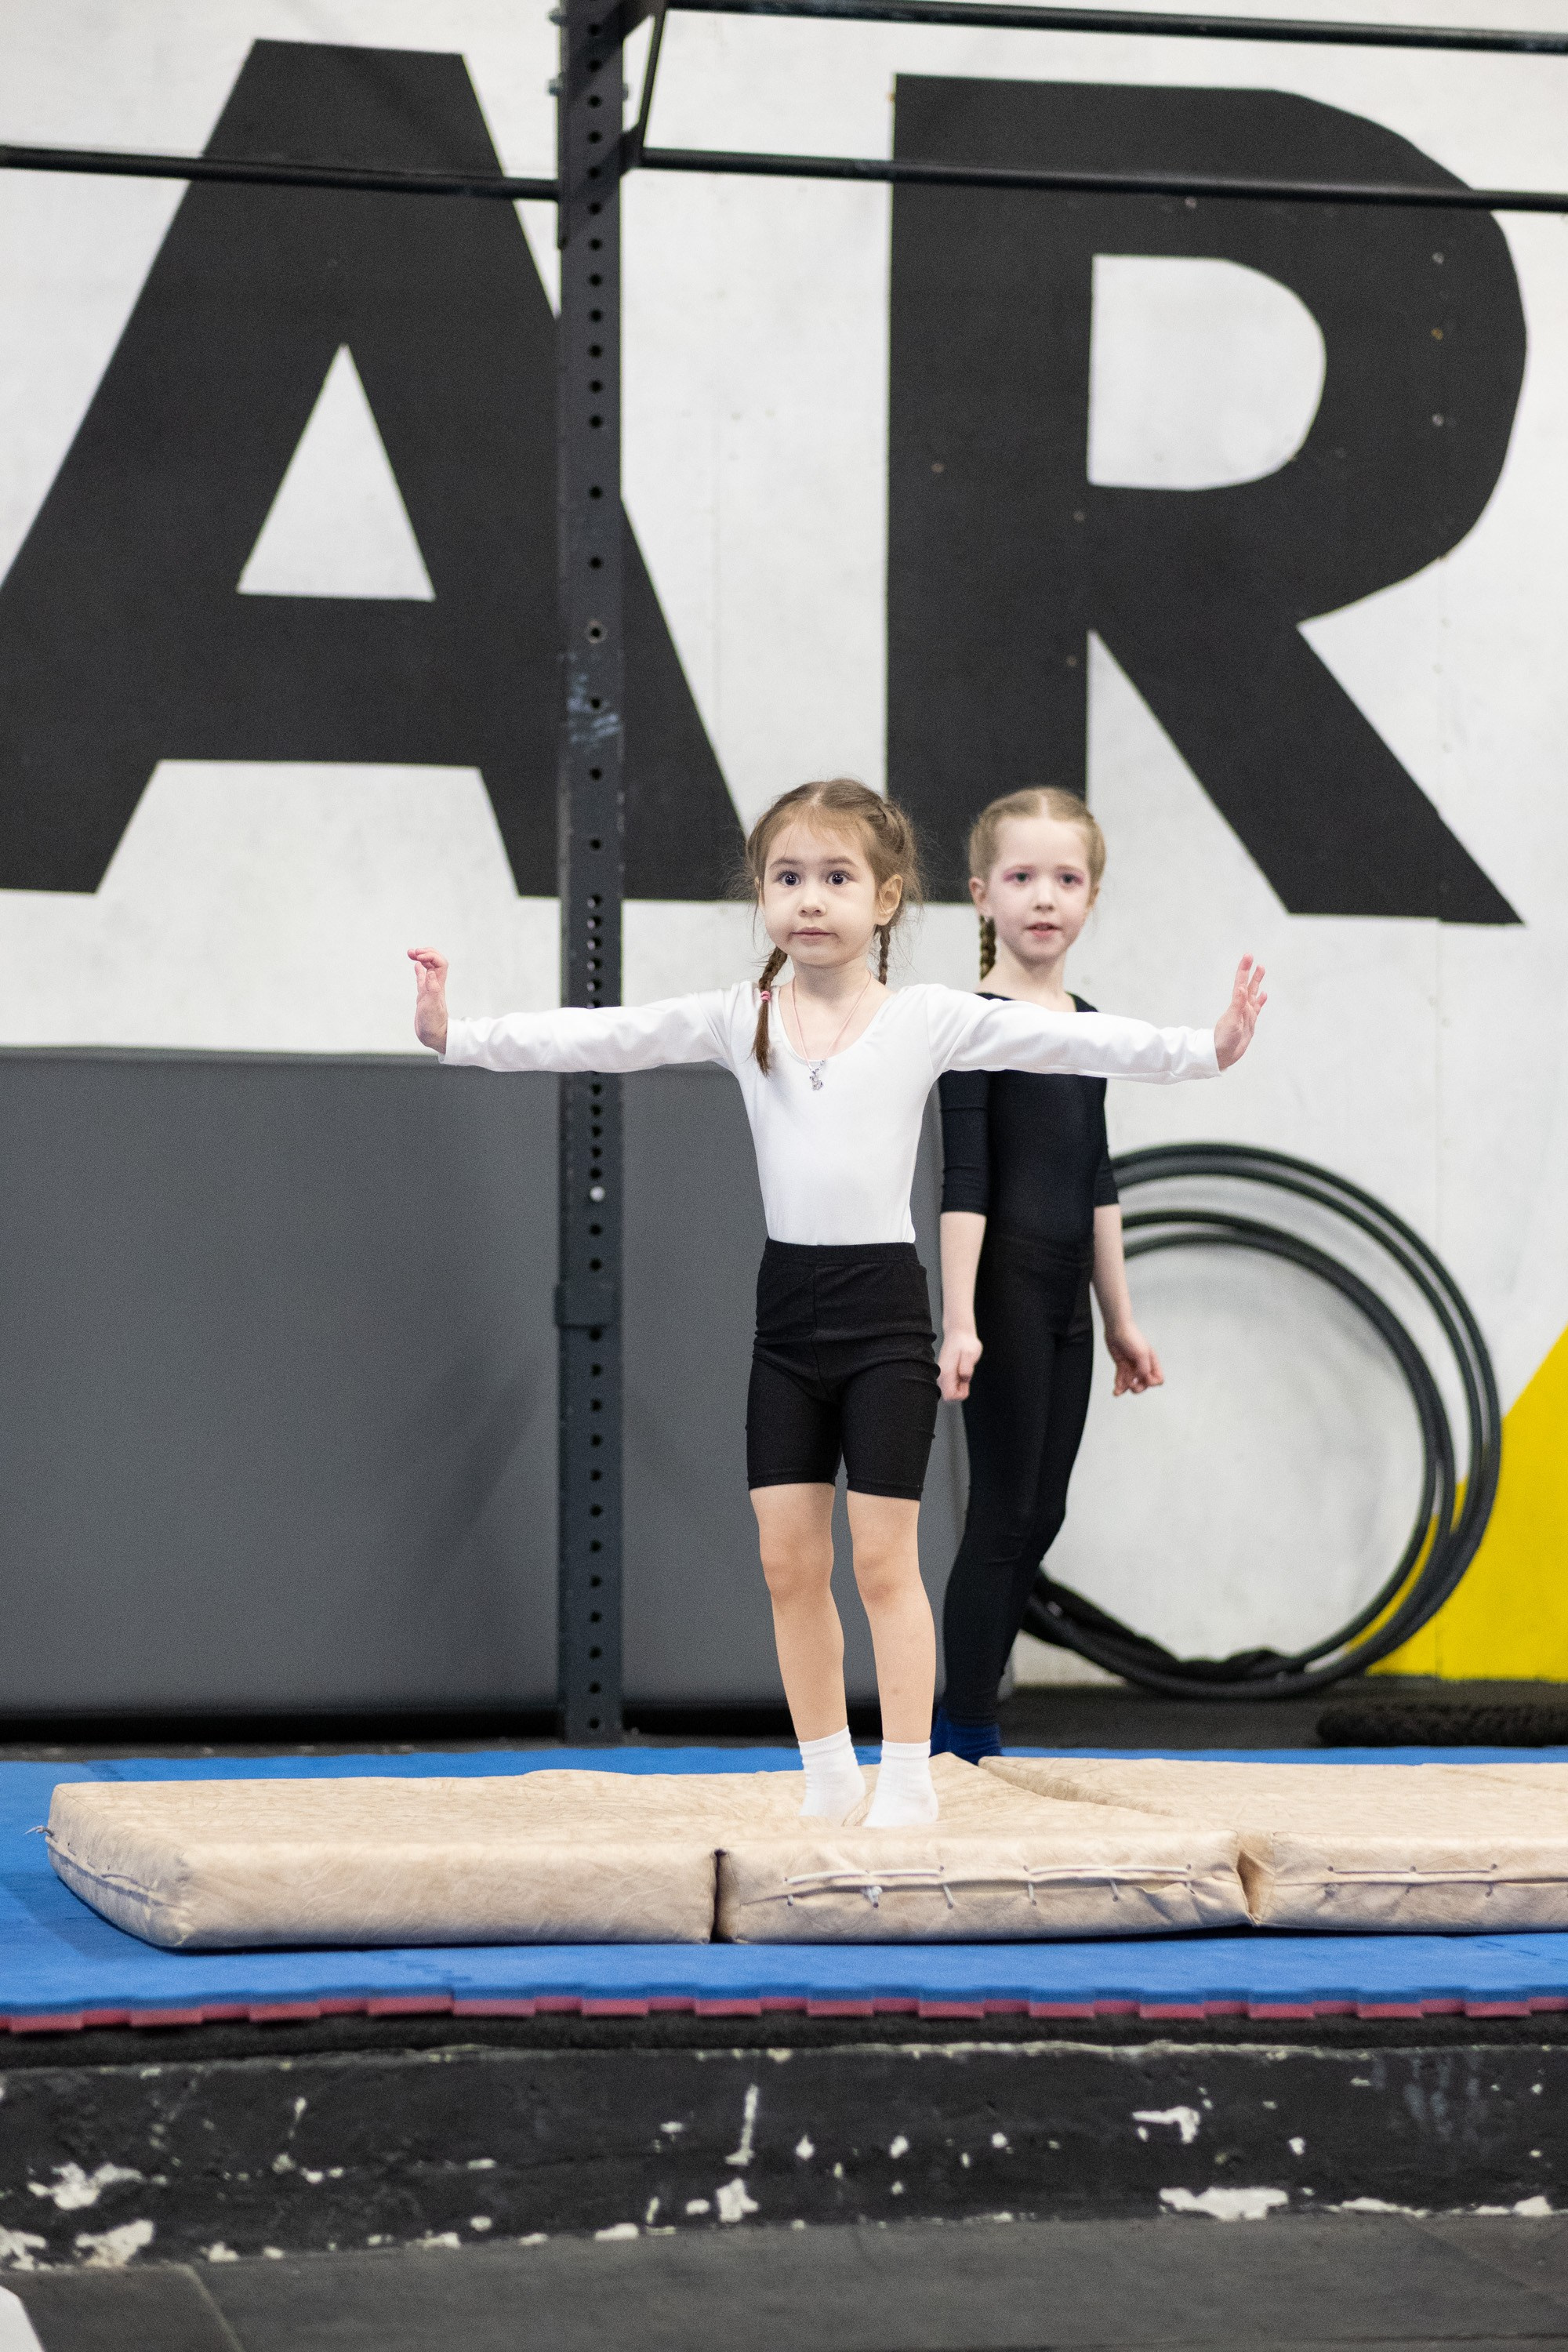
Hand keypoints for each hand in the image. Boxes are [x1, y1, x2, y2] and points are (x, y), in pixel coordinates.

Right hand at [408, 947, 448, 1054]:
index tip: (418, 957)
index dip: (430, 956)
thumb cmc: (433, 1024)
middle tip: (413, 952)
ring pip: (428, 968)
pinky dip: (419, 970)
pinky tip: (415, 965)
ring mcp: (429, 989)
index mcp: (438, 986)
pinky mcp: (423, 995)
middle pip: (435, 962)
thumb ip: (432, 989)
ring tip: (411, 953)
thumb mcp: (432, 1006)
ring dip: (421, 958)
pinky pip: (422, 979)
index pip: (439, 963)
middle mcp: (435, 985)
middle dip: (426, 953)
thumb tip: (430, 972)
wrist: (433, 1036)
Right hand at [938, 1327, 982, 1401]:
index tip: (966, 1381)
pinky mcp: (946, 1375)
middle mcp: (941, 1376)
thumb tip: (964, 1378)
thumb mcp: (970, 1353)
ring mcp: (943, 1376)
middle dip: (961, 1390)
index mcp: (946, 1373)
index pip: (950, 1397)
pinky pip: (953, 1386)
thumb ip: (967, 1367)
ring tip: (964, 1370)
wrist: (960, 1333)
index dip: (961, 1394)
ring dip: (961, 1385)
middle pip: (950, 1397)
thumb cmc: (966, 1343)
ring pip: (951, 1392)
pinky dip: (960, 1382)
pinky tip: (962, 1370)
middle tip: (966, 1375)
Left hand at [1105, 1319, 1162, 1397]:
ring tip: (1117, 1391)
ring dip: (1125, 1389)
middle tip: (1131, 1386)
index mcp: (1152, 1362)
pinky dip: (1119, 1385)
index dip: (1152, 1383)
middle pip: (1145, 1384)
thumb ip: (1144, 1368)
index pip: (1158, 1379)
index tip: (1143, 1378)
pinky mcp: (1122, 1365)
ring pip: (1132, 1383)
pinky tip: (1115, 1390)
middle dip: (1138, 1388)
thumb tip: (1143, 1380)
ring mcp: (1132, 1366)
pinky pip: (1122, 1379)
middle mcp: (1143, 1365)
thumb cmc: (1131, 1337)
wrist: (1116, 1328)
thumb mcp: (1141, 1353)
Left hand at [1214, 954, 1266, 1069]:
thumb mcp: (1231, 1021)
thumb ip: (1237, 1004)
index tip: (1248, 956)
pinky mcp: (1249, 1022)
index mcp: (1237, 1005)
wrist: (1222, 1055)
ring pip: (1254, 994)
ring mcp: (1246, 1014)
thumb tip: (1241, 988)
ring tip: (1261, 970)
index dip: (1244, 969)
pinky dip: (1260, 1001)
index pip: (1241, 983)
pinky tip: (1263, 995)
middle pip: (1248, 985)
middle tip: (1252, 958)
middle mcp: (1242, 1007)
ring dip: (1257, 982)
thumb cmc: (1223, 1039)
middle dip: (1251, 972)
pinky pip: (1257, 1008)